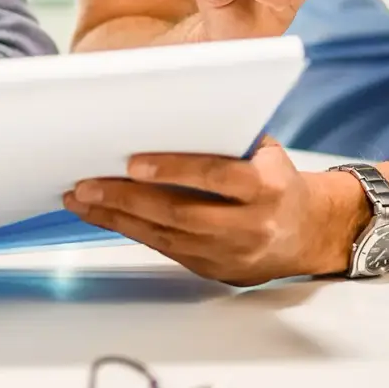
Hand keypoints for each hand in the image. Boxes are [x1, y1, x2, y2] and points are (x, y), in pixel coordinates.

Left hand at [61, 141, 325, 286]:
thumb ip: (225, 140)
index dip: (175, 169)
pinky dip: (128, 230)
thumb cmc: (277, 180)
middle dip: (127, 199)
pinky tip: (102, 216)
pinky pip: (162, 249)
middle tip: (86, 184)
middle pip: (180, 213)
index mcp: (267, 188)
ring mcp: (229, 253)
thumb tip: (164, 117)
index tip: (133, 162)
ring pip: (164, 236)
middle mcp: (249, 226)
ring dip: (116, 218)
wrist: (308, 233)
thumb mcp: (265, 153)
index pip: (217, 177)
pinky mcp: (211, 269)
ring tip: (81, 200)